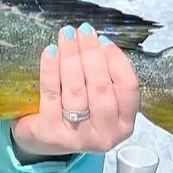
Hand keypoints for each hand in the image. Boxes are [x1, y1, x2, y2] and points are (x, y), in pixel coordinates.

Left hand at [11, 23, 139, 158]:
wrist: (43, 141)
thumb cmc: (77, 114)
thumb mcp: (100, 102)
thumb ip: (105, 78)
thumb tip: (99, 41)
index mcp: (124, 124)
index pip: (128, 87)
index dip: (116, 59)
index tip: (103, 39)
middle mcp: (105, 134)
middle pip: (100, 86)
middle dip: (91, 53)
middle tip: (82, 31)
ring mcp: (78, 136)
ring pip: (76, 89)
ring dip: (71, 57)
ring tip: (66, 36)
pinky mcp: (51, 132)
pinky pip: (52, 94)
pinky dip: (51, 69)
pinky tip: (50, 52)